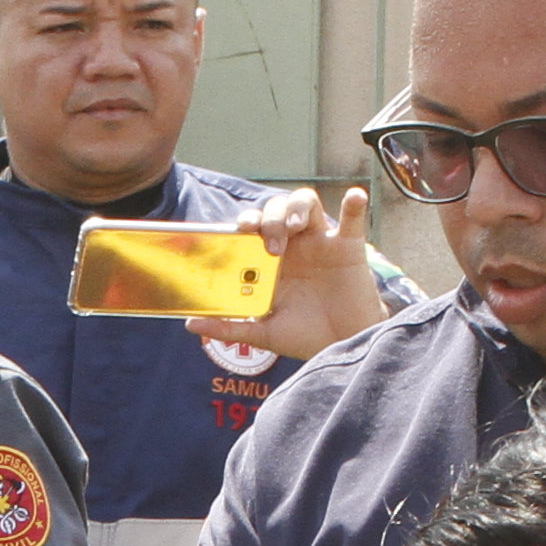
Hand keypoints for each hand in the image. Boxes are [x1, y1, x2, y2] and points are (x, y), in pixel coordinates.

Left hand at [185, 186, 397, 363]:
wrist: (341, 347)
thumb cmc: (304, 336)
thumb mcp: (264, 333)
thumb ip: (230, 327)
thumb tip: (191, 325)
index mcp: (270, 261)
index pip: (253, 227)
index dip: (246, 221)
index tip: (240, 229)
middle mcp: (294, 246)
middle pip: (276, 209)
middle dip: (269, 217)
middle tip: (270, 243)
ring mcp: (321, 243)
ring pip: (306, 203)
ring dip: (296, 208)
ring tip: (294, 227)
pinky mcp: (349, 248)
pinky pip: (353, 219)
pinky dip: (354, 205)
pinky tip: (353, 198)